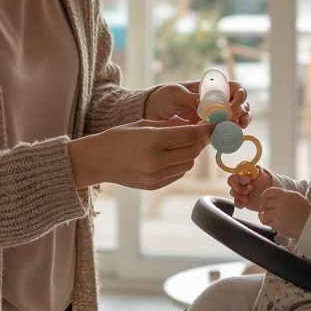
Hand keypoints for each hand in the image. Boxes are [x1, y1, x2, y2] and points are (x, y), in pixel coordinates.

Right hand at [68, 117, 213, 189]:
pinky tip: (174, 155)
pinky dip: (181, 164)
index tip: (213, 124)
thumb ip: (169, 125)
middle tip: (204, 133)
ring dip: (191, 153)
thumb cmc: (118, 137)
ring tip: (186, 143)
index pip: (189, 135)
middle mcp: (155, 160)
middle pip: (192, 151)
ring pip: (188, 164)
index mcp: (152, 140)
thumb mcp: (143, 124)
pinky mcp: (154, 186)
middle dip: (201, 141)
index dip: (205, 129)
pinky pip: (178, 173)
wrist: (96, 161)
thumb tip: (194, 126)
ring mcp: (155, 176)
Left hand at [144, 80, 251, 126]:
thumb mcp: (175, 93)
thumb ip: (190, 98)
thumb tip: (204, 104)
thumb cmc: (162, 98)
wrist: (149, 113)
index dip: (239, 95)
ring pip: (234, 119)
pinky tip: (228, 137)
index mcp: (208, 89)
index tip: (235, 104)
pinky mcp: (205, 131)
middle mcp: (213, 103)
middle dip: (244, 110)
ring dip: (241, 122)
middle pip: (239, 104)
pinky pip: (222, 132)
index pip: (232, 88)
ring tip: (239, 127)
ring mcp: (211, 117)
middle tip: (241, 119)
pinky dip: (229, 135)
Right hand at [227, 168, 273, 210]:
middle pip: (231, 180)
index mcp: (248, 173)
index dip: (241, 176)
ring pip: (232, 191)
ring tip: (248, 197)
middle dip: (238, 186)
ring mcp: (242, 191)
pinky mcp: (242, 200)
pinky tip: (246, 203)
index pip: (238, 170)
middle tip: (248, 190)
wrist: (274, 198)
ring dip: (239, 195)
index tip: (248, 180)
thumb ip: (260, 172)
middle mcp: (243, 181)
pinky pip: (235, 202)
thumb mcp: (268, 176)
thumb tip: (256, 169)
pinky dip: (239, 203)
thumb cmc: (272, 185)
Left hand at [258, 188, 310, 238]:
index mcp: (287, 195)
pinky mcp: (279, 225)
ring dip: (266, 218)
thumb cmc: (304, 212)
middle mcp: (282, 203)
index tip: (263, 203)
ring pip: (264, 214)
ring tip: (273, 221)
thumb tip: (268, 198)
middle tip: (268, 214)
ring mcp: (279, 214)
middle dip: (265, 209)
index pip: (268, 192)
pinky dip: (272, 225)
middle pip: (265, 204)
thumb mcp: (296, 198)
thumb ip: (283, 196)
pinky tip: (280, 225)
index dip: (263, 197)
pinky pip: (269, 224)